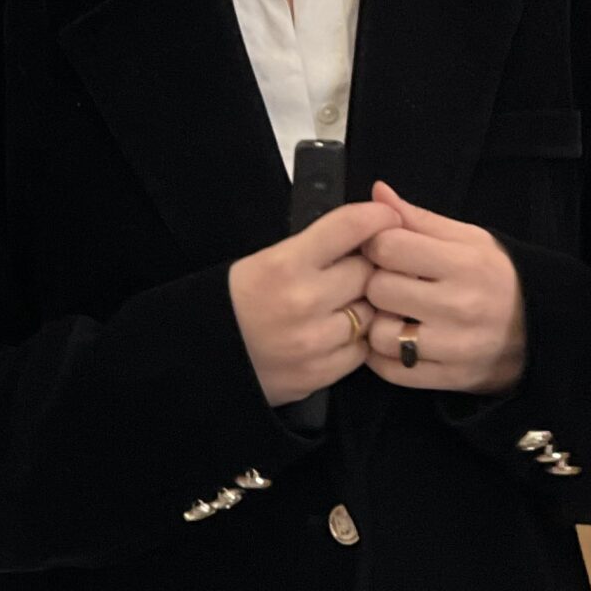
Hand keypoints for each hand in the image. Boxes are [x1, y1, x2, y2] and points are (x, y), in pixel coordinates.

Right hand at [229, 199, 398, 407]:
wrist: (203, 356)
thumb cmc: (236, 301)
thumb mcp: (265, 260)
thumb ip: (315, 247)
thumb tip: (366, 231)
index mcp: (285, 264)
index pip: (349, 227)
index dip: (377, 217)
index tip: (388, 217)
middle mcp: (303, 301)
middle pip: (368, 272)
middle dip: (368, 267)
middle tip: (359, 268)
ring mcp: (314, 342)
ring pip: (371, 313)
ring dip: (365, 306)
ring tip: (345, 304)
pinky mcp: (319, 374)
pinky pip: (361, 350)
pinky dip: (357, 340)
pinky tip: (339, 333)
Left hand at [355, 178, 526, 394]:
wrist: (541, 330)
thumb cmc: (497, 277)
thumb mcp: (469, 239)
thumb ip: (419, 219)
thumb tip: (377, 192)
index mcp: (464, 263)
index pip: (388, 246)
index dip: (378, 244)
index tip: (386, 250)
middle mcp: (458, 306)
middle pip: (378, 289)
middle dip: (377, 283)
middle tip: (391, 283)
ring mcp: (453, 347)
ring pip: (380, 335)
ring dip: (379, 324)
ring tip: (395, 314)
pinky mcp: (447, 378)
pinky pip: (391, 371)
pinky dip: (384, 357)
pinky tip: (397, 341)